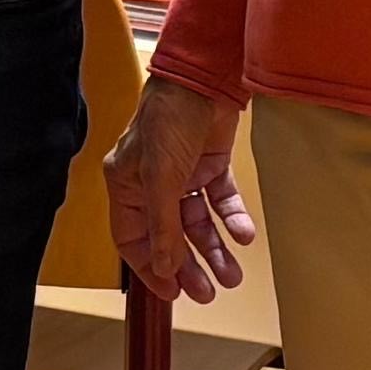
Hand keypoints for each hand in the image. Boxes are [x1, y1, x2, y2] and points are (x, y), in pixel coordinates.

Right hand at [107, 75, 256, 302]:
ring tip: (232, 275)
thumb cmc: (170, 118)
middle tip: (209, 293)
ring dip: (215, 249)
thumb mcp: (161, 176)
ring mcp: (182, 174)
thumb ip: (163, 225)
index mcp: (127, 186)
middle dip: (188, 265)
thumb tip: (164, 266)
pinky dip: (232, 218)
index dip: (151, 268)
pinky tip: (243, 235)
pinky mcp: (210, 164)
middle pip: (169, 237)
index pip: (133, 239)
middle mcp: (152, 183)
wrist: (205, 76)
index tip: (172, 294)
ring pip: (197, 223)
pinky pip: (220, 201)